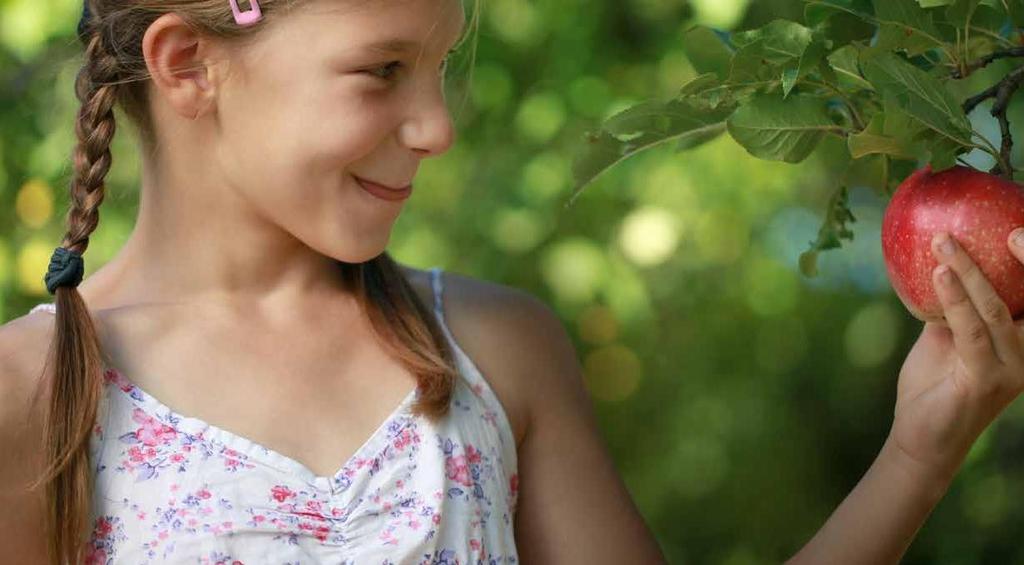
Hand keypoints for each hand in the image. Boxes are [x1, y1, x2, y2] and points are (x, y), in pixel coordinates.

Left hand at [889, 231, 1023, 483]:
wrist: (921, 437)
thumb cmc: (935, 383)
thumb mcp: (947, 335)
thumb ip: (954, 305)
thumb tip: (942, 259)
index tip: (1018, 230)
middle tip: (1003, 229)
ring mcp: (1011, 369)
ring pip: (997, 310)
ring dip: (969, 272)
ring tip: (943, 243)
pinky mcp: (986, 381)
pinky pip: (972, 332)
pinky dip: (955, 300)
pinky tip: (940, 275)